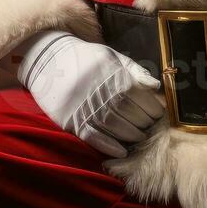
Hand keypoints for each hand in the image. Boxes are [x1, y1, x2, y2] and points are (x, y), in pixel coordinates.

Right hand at [15, 30, 164, 157]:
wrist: (48, 60)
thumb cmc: (85, 58)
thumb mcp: (111, 56)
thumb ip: (135, 70)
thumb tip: (156, 86)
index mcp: (110, 73)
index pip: (138, 95)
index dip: (151, 107)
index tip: (158, 114)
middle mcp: (97, 90)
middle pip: (128, 112)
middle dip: (143, 123)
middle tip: (150, 128)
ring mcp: (82, 106)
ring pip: (113, 126)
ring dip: (130, 135)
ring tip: (139, 137)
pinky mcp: (70, 120)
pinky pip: (92, 137)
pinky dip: (109, 146)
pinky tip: (121, 151)